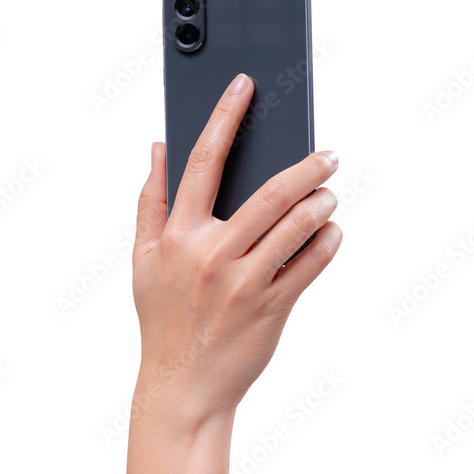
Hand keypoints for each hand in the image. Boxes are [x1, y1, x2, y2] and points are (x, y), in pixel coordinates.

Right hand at [131, 73, 341, 429]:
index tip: (245, 86)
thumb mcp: (142, 259)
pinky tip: (331, 233)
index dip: (224, 117)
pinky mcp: (272, 308)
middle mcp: (211, 254)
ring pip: (298, 226)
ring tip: (330, 194)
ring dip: (323, 203)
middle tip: (328, 155)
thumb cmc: (162, 319)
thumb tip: (158, 149)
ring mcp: (243, 282)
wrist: (183, 387)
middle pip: (269, 193)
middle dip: (307, 166)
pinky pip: (311, 266)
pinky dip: (328, 243)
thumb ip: (150, 201)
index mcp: (177, 236)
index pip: (203, 163)